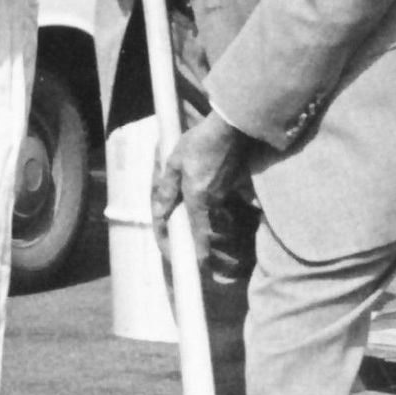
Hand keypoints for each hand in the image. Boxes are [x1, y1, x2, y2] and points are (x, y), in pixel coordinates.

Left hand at [151, 109, 248, 260]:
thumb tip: (159, 212)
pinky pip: (222, 197)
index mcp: (198, 197)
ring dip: (207, 216)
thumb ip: (167, 188)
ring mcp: (228, 191)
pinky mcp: (236, 181)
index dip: (201, 253)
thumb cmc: (200, 141)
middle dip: (201, 236)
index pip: (200, 233)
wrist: (232, 126)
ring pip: (214, 210)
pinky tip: (211, 186)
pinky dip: (215, 199)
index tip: (201, 268)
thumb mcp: (175, 162)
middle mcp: (215, 199)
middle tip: (197, 246)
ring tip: (198, 216)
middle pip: (206, 224)